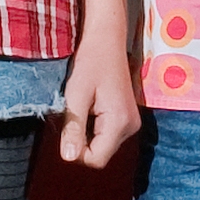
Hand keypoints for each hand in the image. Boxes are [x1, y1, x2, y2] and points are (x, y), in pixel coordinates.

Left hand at [57, 23, 139, 168]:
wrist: (107, 40)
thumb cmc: (91, 62)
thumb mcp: (76, 95)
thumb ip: (74, 127)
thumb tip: (69, 158)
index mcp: (120, 123)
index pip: (96, 159)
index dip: (76, 151)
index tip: (67, 127)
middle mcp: (131, 127)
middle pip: (100, 154)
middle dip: (81, 142)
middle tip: (74, 114)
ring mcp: (131, 123)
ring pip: (103, 145)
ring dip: (87, 134)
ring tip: (83, 107)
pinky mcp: (128, 118)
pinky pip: (107, 135)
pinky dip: (94, 128)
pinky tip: (91, 107)